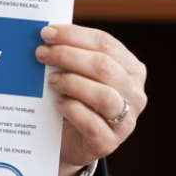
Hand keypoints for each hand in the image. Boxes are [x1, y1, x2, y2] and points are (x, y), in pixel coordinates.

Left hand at [36, 24, 147, 175]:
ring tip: (50, 80)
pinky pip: (92, 124)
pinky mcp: (108, 142)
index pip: (106, 44)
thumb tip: (46, 35)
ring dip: (72, 83)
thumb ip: (71, 55)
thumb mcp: (78, 73)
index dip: (74, 35)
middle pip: (104, 67)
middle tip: (41, 54)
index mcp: (130, 69)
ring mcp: (125, 121)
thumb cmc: (74, 99)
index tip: (46, 33)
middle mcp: (134, 94)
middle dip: (68, 56)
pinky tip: (58, 103)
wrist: (70, 140)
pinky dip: (73, 109)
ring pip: (104, 96)